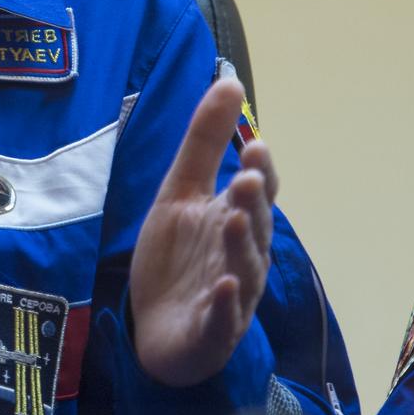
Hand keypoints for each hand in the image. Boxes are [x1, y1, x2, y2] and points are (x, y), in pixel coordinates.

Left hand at [129, 78, 278, 386]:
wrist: (153, 328)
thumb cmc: (176, 257)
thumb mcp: (180, 191)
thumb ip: (203, 141)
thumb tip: (228, 81)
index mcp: (234, 221)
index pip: (257, 194)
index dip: (260, 172)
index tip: (256, 144)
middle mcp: (240, 257)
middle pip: (254, 229)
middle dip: (253, 204)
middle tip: (248, 178)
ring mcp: (230, 297)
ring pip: (243, 270)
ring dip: (241, 245)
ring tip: (234, 218)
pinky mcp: (210, 333)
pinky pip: (222, 320)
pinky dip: (225, 306)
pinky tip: (224, 288)